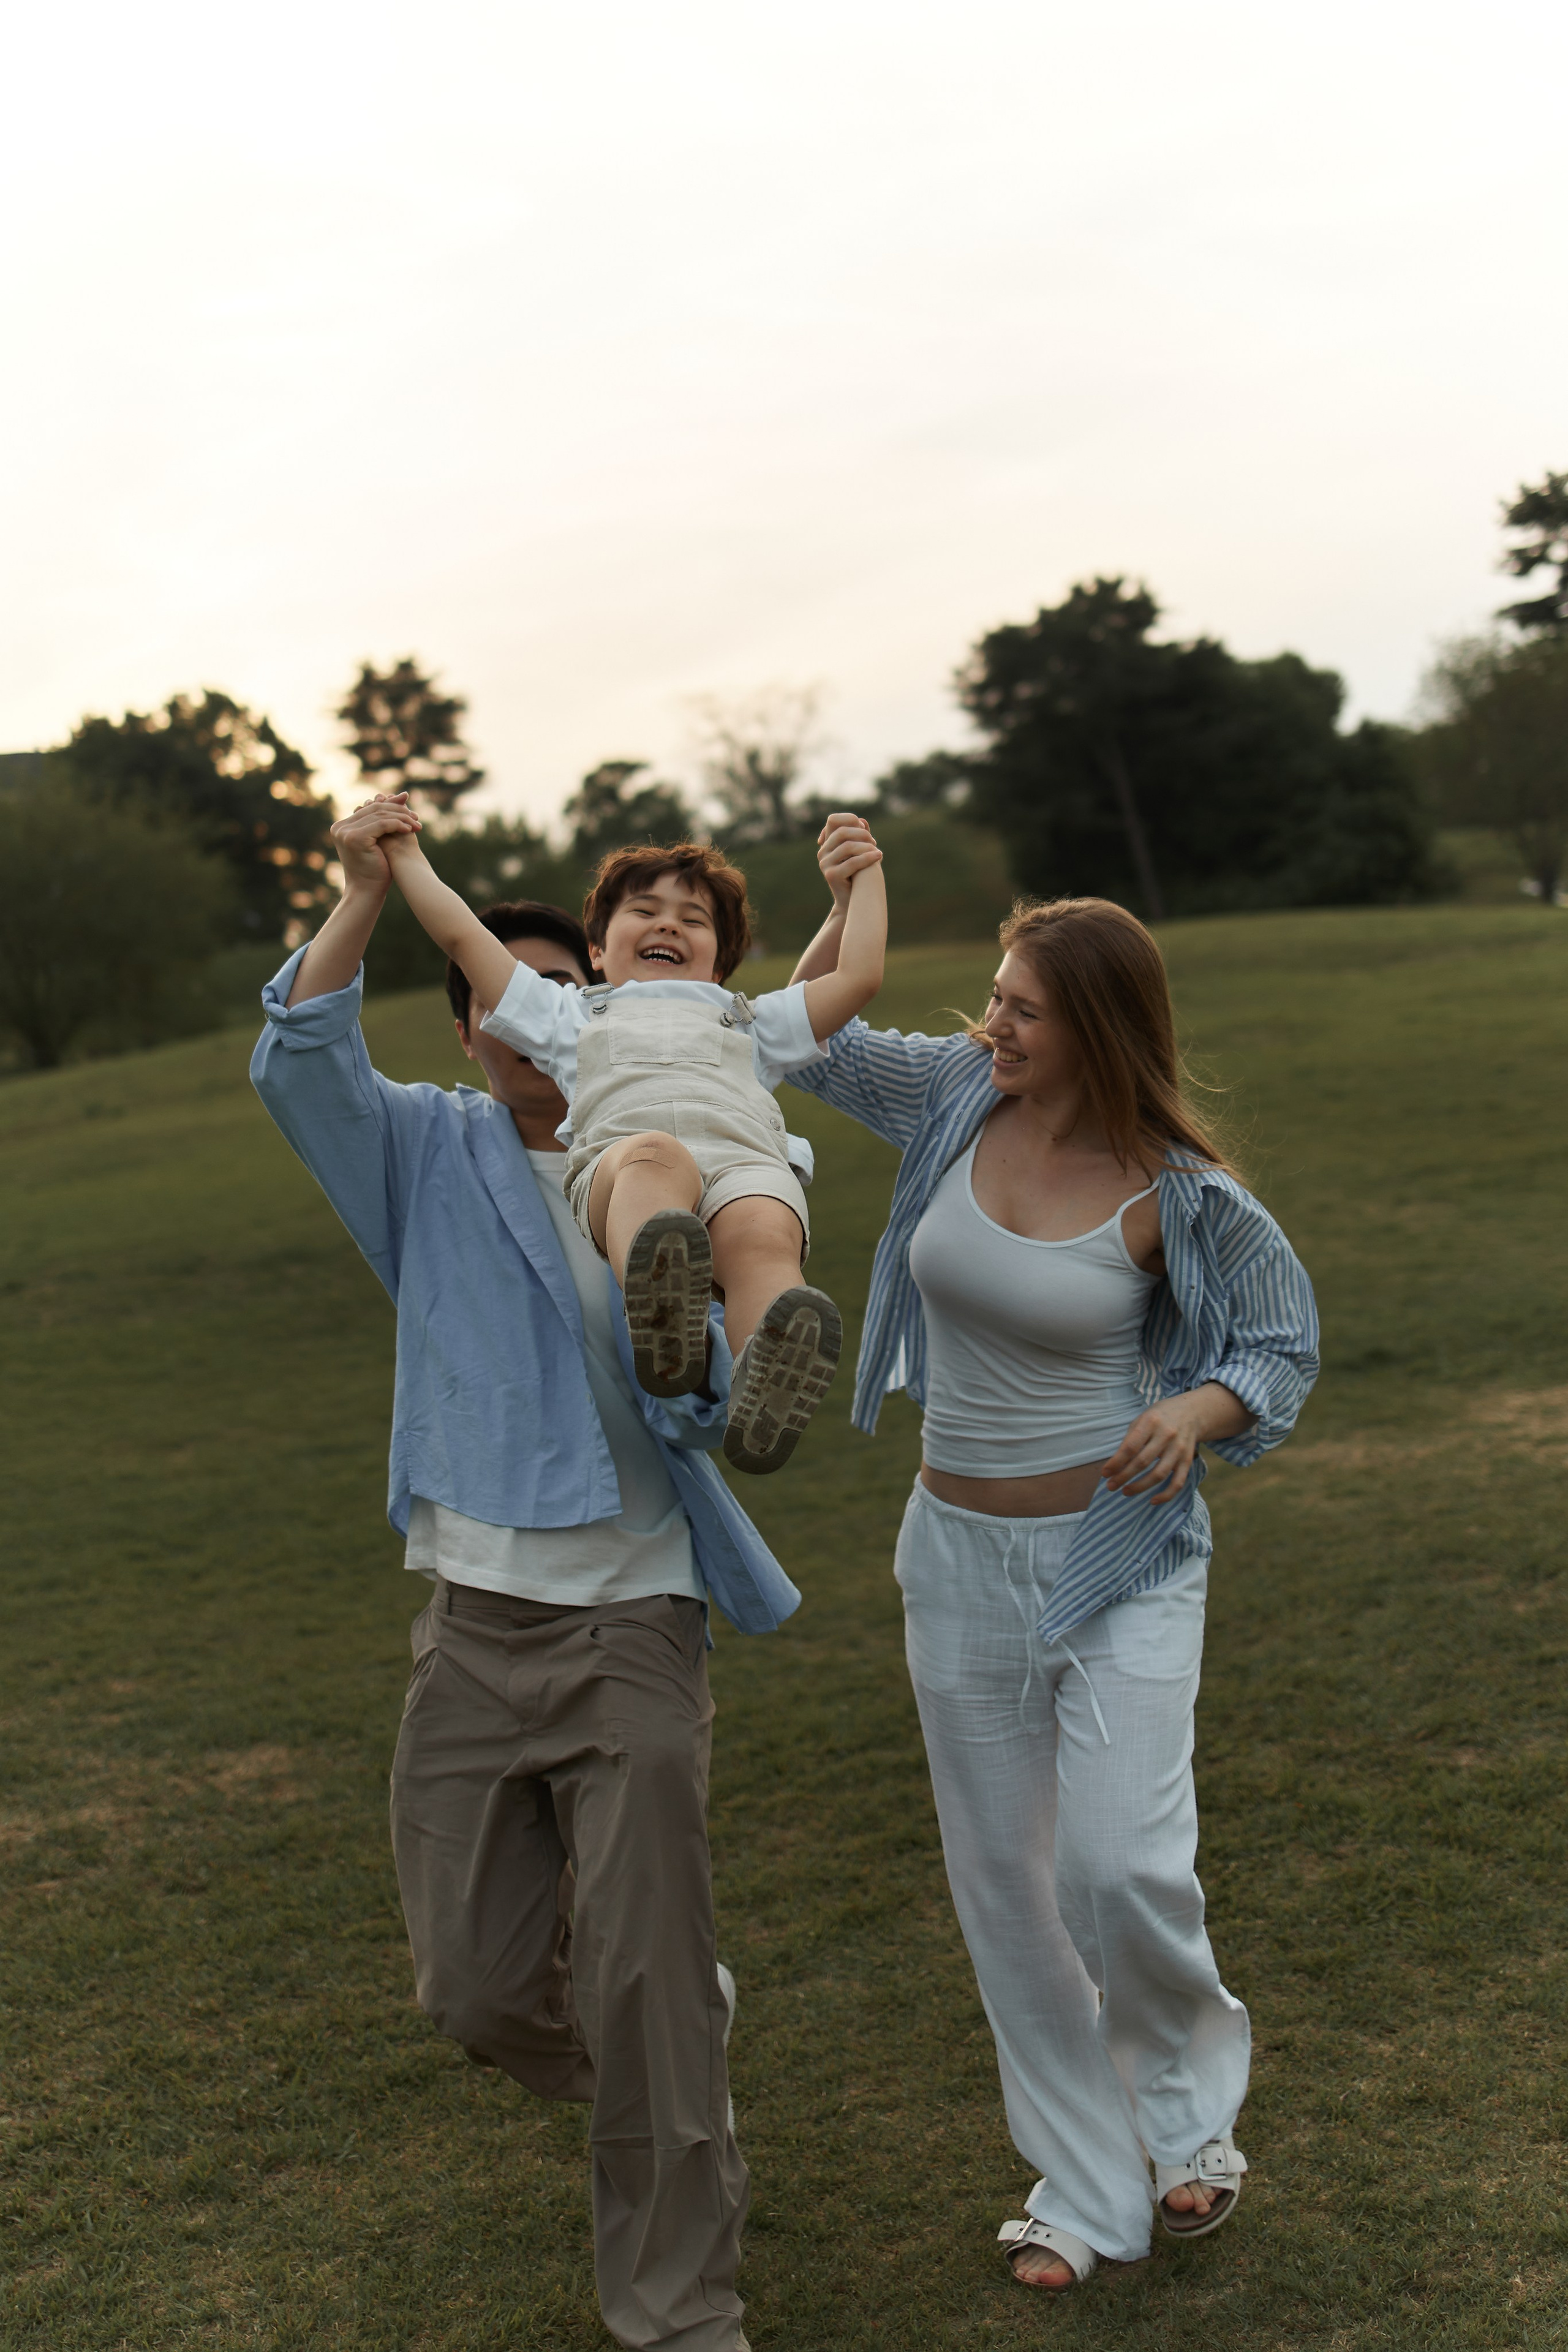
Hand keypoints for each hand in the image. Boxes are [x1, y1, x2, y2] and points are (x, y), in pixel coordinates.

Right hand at [330, 792, 421, 886]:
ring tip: (416, 825)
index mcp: (342, 826)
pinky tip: (409, 831)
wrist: (367, 891)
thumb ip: (387, 818)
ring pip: (380, 815)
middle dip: (398, 811)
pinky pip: (382, 824)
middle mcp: (340, 827)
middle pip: (375, 809)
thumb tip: (403, 793)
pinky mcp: (354, 838)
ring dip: (402, 819)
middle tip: (416, 817)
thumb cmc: (375, 869)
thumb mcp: (381, 840)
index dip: (391, 807)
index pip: (370, 809)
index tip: (410, 810)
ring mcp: (345, 832)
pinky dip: (398, 825)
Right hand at [817, 812, 882, 905]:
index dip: (849, 819)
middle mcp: (823, 852)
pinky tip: (879, 856)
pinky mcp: (831, 875)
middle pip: (841, 832)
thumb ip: (860, 837)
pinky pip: (851, 862)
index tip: (864, 829)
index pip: (833, 820)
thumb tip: (863, 821)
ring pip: (847, 847)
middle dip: (861, 834)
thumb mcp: (860, 853)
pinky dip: (868, 858)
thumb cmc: (858, 875)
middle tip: (874, 842)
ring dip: (866, 847)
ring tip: (878, 851)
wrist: (853, 901)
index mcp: (827, 844)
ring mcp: (824, 864)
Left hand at [1102, 1383, 1252, 1503]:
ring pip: (1159, 1474)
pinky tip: (1152, 1501)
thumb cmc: (1159, 1417)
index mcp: (1151, 1422)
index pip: (1131, 1447)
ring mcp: (1179, 1449)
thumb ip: (1130, 1439)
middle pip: (1142, 1462)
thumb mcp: (1142, 1419)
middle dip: (1123, 1477)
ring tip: (1125, 1492)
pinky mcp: (1187, 1460)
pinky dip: (1166, 1495)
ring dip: (1140, 1487)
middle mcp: (1167, 1435)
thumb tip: (1115, 1465)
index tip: (1105, 1473)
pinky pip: (1178, 1482)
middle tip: (1110, 1486)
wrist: (1192, 1412)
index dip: (1116, 1462)